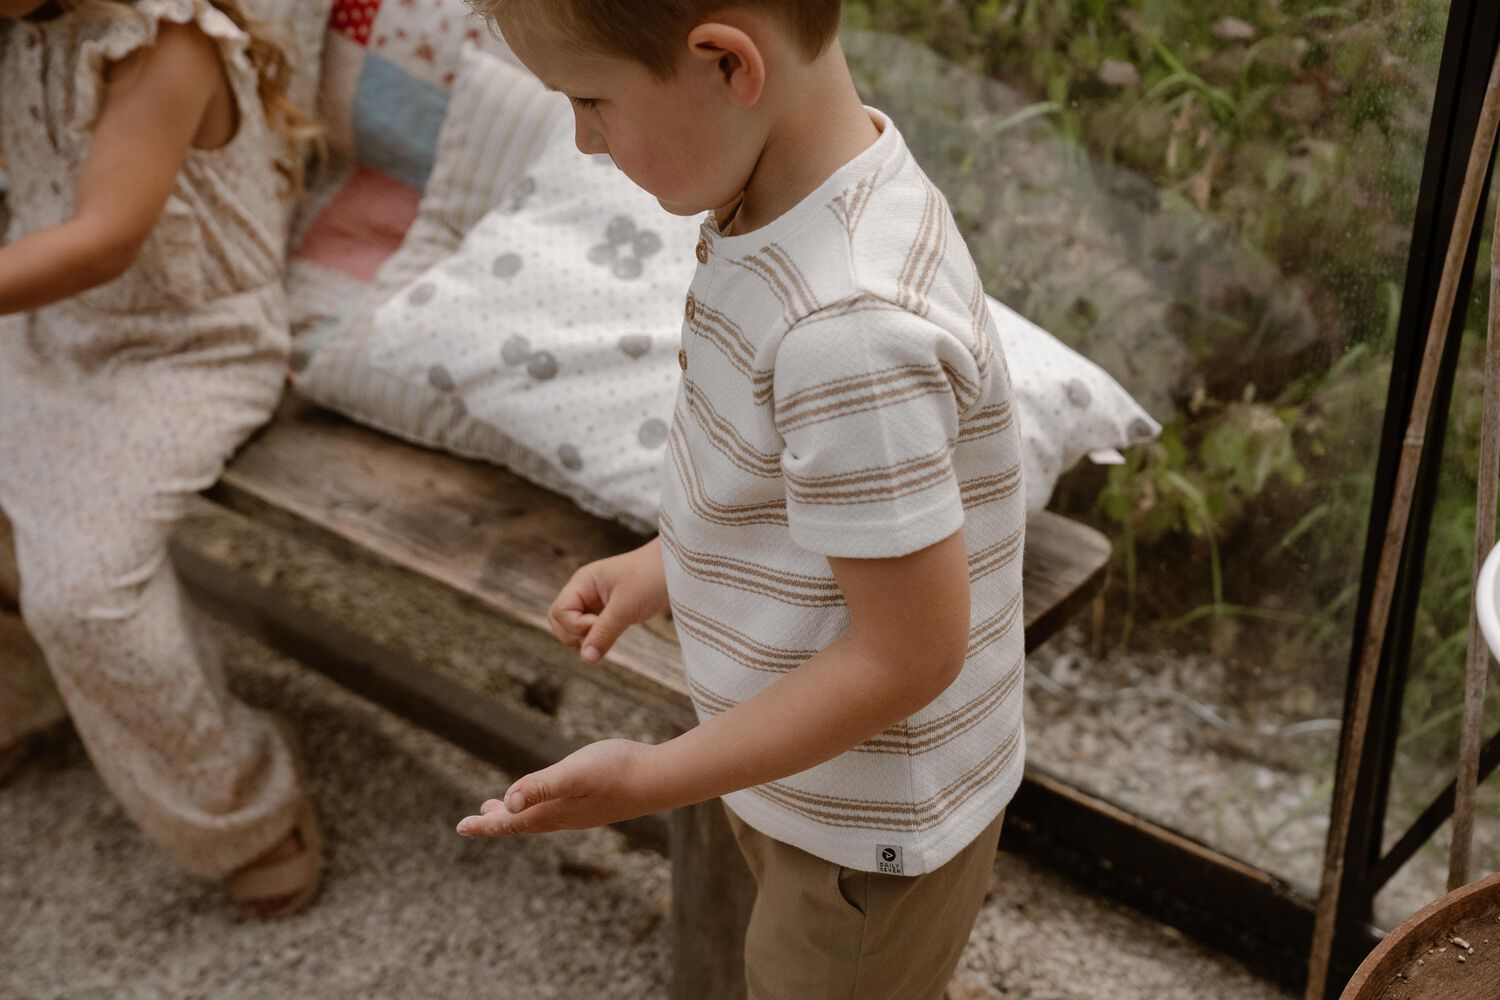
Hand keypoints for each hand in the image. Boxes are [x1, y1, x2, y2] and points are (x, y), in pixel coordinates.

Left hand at [455, 739, 661, 836]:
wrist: (659, 779)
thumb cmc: (618, 771)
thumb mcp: (575, 772)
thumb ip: (541, 786)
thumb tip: (507, 803)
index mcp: (553, 811)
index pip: (511, 823)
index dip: (485, 825)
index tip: (461, 827)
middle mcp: (564, 816)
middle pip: (522, 823)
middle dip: (497, 822)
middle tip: (474, 821)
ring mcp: (581, 812)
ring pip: (539, 817)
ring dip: (517, 815)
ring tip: (502, 809)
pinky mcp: (595, 803)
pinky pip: (557, 811)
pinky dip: (539, 807)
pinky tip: (547, 799)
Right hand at [548, 539, 667, 662]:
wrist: (679, 569)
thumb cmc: (652, 578)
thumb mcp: (626, 607)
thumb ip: (603, 633)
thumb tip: (586, 659)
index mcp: (583, 582)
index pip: (559, 612)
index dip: (575, 626)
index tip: (600, 623)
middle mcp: (585, 591)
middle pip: (560, 622)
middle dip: (575, 636)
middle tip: (602, 635)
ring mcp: (596, 601)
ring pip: (574, 629)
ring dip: (586, 640)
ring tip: (609, 636)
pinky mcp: (609, 610)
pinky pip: (592, 630)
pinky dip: (598, 638)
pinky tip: (613, 637)